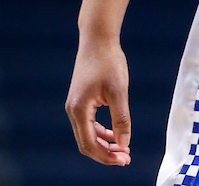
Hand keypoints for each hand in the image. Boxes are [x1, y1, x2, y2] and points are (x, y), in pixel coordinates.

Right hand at [66, 39, 131, 164]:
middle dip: (105, 152)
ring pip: (87, 134)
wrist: (98, 38)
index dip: (106, 155)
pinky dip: (100, 131)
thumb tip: (123, 142)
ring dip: (104, 143)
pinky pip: (88, 123)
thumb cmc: (108, 61)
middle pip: (86, 143)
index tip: (124, 159)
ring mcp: (75, 104)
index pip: (89, 144)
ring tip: (122, 147)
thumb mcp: (119, 91)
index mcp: (79, 109)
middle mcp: (73, 109)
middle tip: (125, 157)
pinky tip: (114, 132)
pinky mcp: (80, 99)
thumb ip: (121, 118)